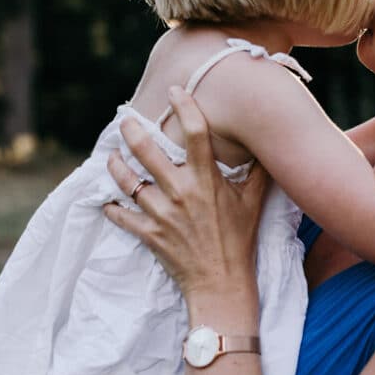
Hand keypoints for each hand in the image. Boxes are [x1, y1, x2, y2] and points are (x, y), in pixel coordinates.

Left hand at [104, 87, 267, 309]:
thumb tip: (268, 145)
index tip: (174, 91)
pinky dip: (111, 208)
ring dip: (116, 166)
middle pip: (148, 152)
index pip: (196, 133)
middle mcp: (182, 192)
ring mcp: (162, 214)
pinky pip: (122, 216)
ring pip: (129, 181)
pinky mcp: (149, 234)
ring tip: (112, 156)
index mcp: (207, 180)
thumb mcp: (254, 202)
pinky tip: (106, 201)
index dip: (185, 107)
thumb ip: (259, 172)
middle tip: (126, 120)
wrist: (222, 283)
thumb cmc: (240, 240)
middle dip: (133, 132)